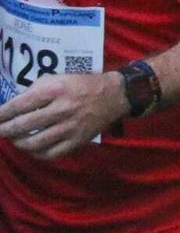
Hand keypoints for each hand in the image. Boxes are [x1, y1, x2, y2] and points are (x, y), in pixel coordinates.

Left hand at [0, 71, 130, 158]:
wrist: (115, 95)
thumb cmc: (82, 84)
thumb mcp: (58, 78)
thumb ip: (36, 90)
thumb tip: (14, 106)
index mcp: (54, 90)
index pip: (18, 105)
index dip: (0, 114)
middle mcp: (61, 109)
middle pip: (22, 126)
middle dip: (4, 130)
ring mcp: (69, 127)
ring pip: (33, 143)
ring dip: (18, 143)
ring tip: (14, 139)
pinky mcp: (77, 141)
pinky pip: (50, 154)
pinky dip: (36, 153)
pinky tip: (32, 148)